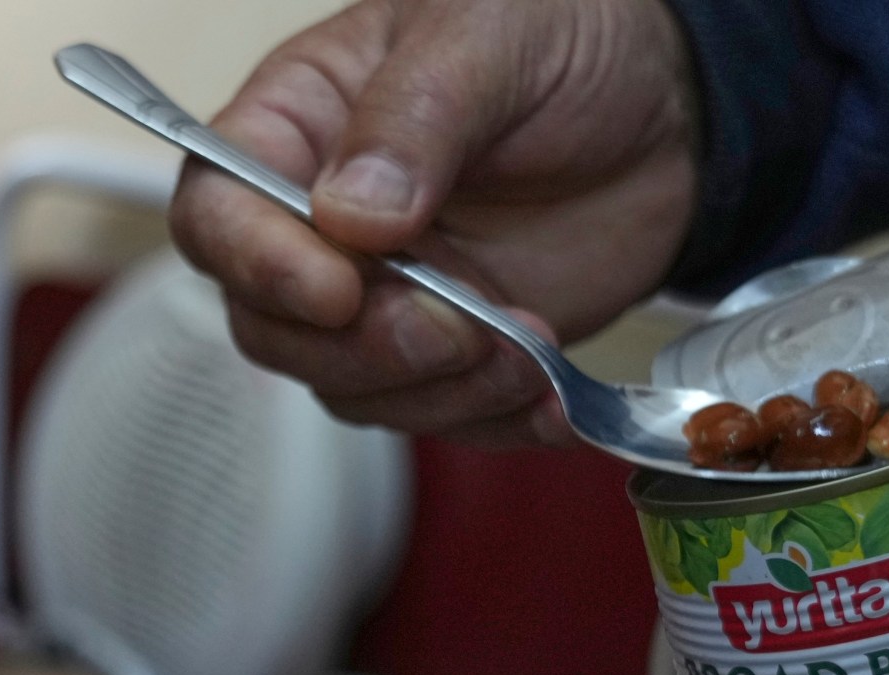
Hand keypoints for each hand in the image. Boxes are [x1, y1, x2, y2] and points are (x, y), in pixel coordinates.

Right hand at [168, 0, 699, 447]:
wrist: (669, 108)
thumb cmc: (562, 37)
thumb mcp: (489, 34)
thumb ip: (415, 114)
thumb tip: (351, 215)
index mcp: (295, 128)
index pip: (219, 215)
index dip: (258, 266)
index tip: (335, 290)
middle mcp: (317, 227)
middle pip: (273, 327)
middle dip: (366, 347)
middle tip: (460, 328)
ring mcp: (381, 298)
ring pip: (352, 387)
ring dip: (440, 392)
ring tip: (529, 349)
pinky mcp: (447, 353)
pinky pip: (437, 416)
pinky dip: (496, 422)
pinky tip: (554, 398)